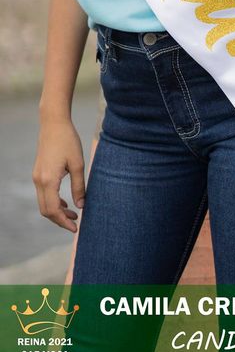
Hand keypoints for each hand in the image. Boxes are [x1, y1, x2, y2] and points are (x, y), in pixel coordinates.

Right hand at [32, 118, 85, 233]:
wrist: (53, 123)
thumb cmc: (68, 141)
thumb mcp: (77, 164)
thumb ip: (79, 186)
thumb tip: (81, 206)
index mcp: (48, 180)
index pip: (53, 210)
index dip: (63, 222)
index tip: (76, 228)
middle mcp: (39, 181)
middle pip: (46, 210)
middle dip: (60, 220)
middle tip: (76, 223)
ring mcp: (36, 177)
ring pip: (44, 203)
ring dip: (57, 211)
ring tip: (73, 214)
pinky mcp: (38, 173)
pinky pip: (43, 194)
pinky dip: (53, 202)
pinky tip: (66, 202)